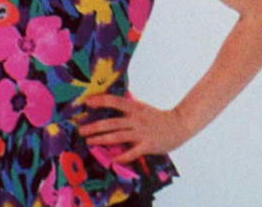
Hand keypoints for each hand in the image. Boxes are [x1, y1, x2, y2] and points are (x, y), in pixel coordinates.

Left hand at [79, 95, 193, 163]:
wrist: (181, 124)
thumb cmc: (159, 117)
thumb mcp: (143, 107)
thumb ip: (129, 105)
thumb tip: (114, 99)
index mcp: (136, 108)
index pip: (115, 102)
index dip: (101, 101)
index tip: (87, 102)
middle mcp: (137, 120)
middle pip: (112, 122)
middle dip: (94, 127)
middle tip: (80, 130)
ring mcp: (142, 133)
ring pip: (118, 136)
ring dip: (102, 139)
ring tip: (89, 142)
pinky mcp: (148, 145)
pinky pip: (132, 152)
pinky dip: (122, 157)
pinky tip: (112, 160)